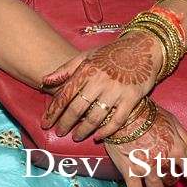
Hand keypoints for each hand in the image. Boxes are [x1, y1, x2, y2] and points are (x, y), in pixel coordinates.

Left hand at [40, 31, 162, 141]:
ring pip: (95, 117)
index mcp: (86, 71)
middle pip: (77, 108)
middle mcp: (99, 81)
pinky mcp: (132, 98)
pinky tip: (98, 137)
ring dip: (83, 130)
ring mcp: (116, 91)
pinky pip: (117, 120)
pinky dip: (106, 131)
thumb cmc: (110, 53)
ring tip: (76, 137)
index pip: (64, 95)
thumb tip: (44, 81)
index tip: (45, 123)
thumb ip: (65, 69)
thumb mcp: (86, 56)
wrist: (142, 49)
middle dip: (65, 123)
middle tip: (59, 133)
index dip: (53, 111)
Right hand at [102, 104, 186, 186]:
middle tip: (161, 173)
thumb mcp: (173, 121)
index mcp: (177, 150)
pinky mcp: (130, 171)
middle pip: (172, 182)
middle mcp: (164, 162)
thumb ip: (184, 139)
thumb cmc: (148, 114)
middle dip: (169, 179)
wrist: (122, 112)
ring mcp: (146, 169)